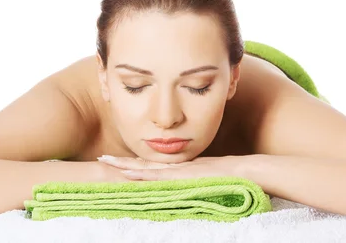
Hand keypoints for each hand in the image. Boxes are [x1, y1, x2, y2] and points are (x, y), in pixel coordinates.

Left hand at [96, 154, 246, 180]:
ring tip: (106, 163)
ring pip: (146, 169)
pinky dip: (143, 175)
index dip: (132, 164)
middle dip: (121, 163)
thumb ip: (193, 180)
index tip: (115, 162)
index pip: (150, 167)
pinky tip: (128, 174)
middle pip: (142, 165)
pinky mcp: (183, 176)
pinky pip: (158, 176)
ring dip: (125, 167)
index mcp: (178, 169)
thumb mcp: (206, 178)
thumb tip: (185, 186)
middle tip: (101, 159)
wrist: (245, 170)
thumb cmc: (230, 176)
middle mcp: (175, 167)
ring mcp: (178, 171)